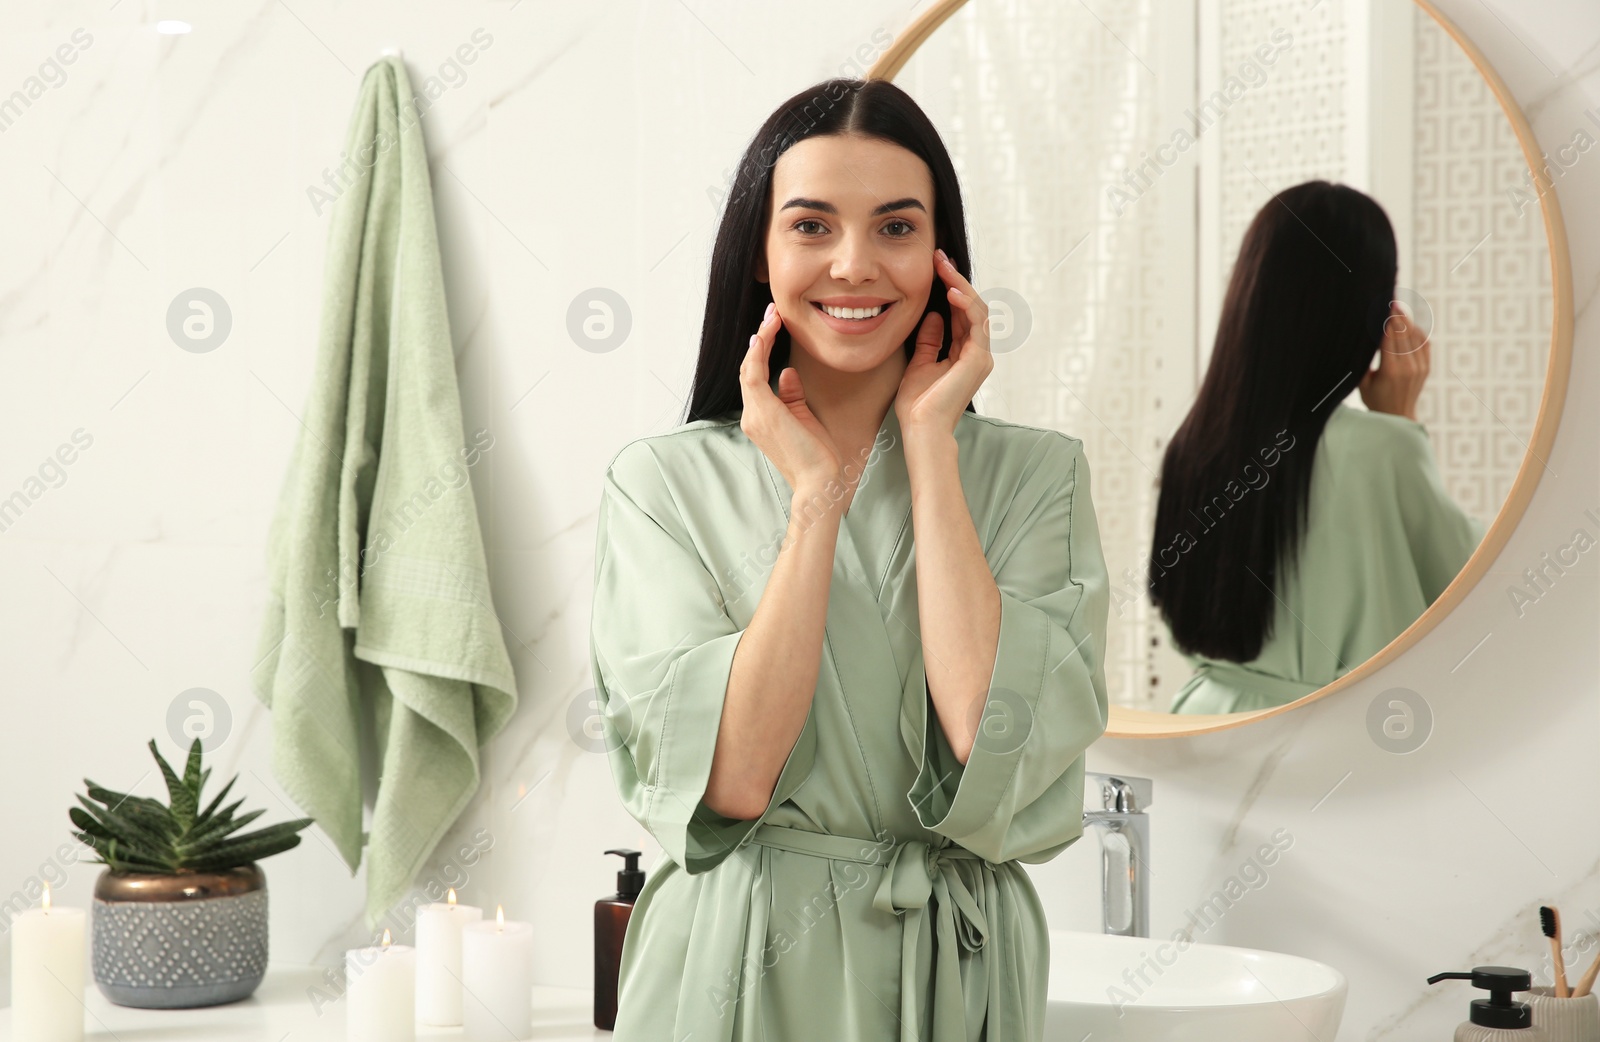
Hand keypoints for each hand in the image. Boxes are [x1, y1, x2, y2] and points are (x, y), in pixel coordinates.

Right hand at [739, 301, 843, 491]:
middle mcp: (751, 415)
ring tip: (772, 316)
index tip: (773, 326)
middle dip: (761, 337)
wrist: (819, 480)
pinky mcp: (764, 413)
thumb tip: (786, 372)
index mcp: (760, 417)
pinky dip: (757, 354)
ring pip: (749, 368)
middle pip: (748, 368)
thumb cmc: (816, 454)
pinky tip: (765, 335)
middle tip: (772, 312)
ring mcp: (754, 415)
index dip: (762, 349)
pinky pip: (753, 376)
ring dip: (761, 339)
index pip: (755, 376)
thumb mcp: (803, 417)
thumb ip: (791, 394)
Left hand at [895, 248, 993, 438]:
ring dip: (960, 284)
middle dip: (955, 279)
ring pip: (977, 310)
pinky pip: (977, 323)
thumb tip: (934, 316)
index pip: (960, 313)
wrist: (921, 429)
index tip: (934, 267)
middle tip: (938, 257)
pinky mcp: (978, 359)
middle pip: (971, 307)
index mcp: (963, 353)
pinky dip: (966, 304)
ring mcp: (980, 356)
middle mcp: (976, 353)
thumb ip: (930, 340)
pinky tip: (952, 289)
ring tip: (943, 266)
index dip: (949, 288)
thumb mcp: (920, 363)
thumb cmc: (918, 405)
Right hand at [1359, 300, 1429, 420]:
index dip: (1389, 321)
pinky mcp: (1425, 367)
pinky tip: (1408, 324)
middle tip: (1392, 302)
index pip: (1391, 339)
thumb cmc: (1375, 400)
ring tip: (1399, 309)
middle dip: (1398, 317)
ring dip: (1407, 322)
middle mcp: (1408, 367)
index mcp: (1390, 371)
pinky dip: (1416, 331)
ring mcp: (1419, 367)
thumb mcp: (1363, 382)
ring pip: (1414, 337)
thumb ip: (1364, 362)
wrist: (1397, 417)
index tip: (1386, 307)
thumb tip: (1362, 339)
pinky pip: (1423, 343)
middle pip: (1403, 335)